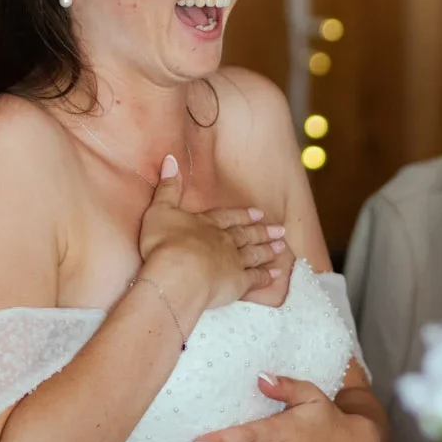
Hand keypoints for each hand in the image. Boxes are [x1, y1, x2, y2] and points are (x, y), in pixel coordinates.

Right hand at [138, 155, 284, 314]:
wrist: (176, 274)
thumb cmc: (163, 243)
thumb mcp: (159, 210)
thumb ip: (167, 187)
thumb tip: (170, 159)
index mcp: (206, 223)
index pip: (227, 216)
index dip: (242, 214)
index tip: (258, 213)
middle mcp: (224, 240)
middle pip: (246, 234)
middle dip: (262, 231)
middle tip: (279, 229)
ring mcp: (234, 261)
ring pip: (255, 253)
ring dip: (268, 250)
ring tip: (281, 246)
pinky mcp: (238, 283)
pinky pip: (256, 278)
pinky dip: (267, 276)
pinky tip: (277, 275)